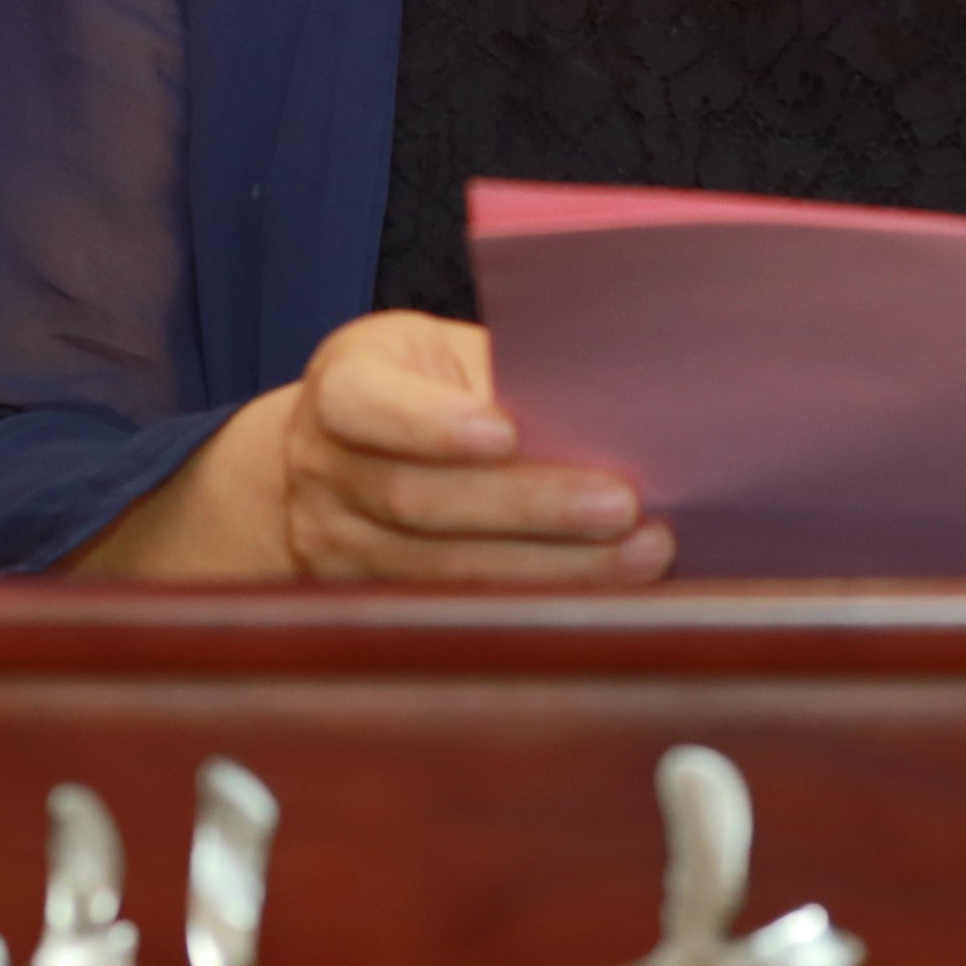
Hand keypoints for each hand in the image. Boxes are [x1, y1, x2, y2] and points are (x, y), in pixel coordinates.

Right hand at [270, 312, 672, 585]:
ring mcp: (341, 547)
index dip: (431, 423)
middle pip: (417, 500)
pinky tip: (608, 592)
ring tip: (639, 553)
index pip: (362, 404)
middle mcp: (326, 472)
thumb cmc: (416, 388)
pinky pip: (461, 610)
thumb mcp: (440, 355)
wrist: (331, 460)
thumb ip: (501, 374)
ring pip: (444, 569)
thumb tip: (614, 400)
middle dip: (527, 508)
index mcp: (342, 386)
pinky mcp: (375, 603)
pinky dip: (540, 602)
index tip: (507, 431)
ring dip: (552, 566)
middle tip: (620, 505)